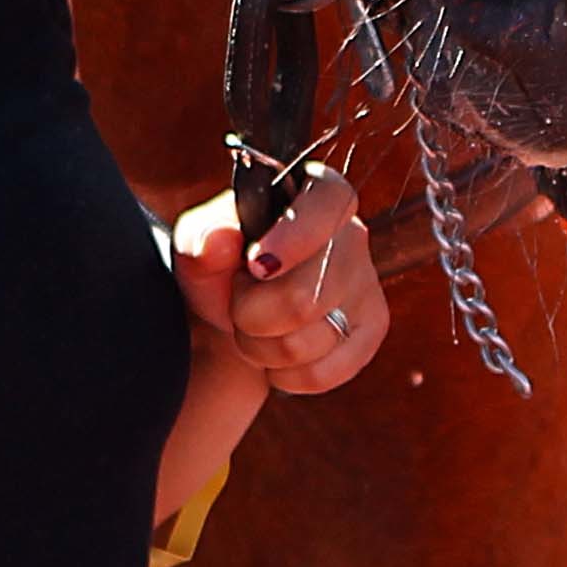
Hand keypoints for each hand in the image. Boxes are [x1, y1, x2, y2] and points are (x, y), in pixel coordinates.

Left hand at [168, 169, 384, 399]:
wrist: (233, 313)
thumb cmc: (220, 267)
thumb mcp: (197, 244)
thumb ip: (201, 237)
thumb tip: (218, 240)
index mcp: (317, 192)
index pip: (330, 203)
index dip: (296, 236)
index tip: (255, 265)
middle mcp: (352, 235)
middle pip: (305, 297)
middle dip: (251, 313)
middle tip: (239, 299)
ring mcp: (367, 287)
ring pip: (307, 343)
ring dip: (260, 346)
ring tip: (253, 324)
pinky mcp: (369, 332)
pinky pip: (320, 374)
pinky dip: (282, 373)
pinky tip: (275, 349)